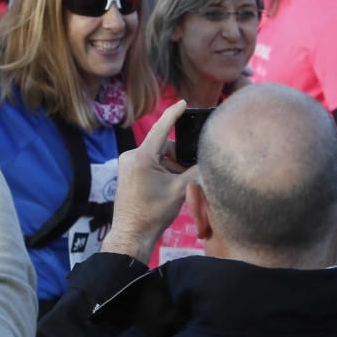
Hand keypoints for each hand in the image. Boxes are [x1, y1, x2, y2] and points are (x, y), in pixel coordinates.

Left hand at [102, 100, 193, 263]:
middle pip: (162, 146)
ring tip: (182, 182)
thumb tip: (209, 160)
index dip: (174, 114)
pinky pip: (150, 164)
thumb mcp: (179, 190)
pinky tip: (172, 183)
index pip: (161, 128)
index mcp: (142, 156)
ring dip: (171, 165)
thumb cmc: (154, 212)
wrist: (132, 234)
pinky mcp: (128, 173)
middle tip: (194, 168)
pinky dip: (163, 170)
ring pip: (157, 156)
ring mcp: (128, 164)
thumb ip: (195, 171)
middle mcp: (131, 155)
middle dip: (179, 156)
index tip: (184, 102)